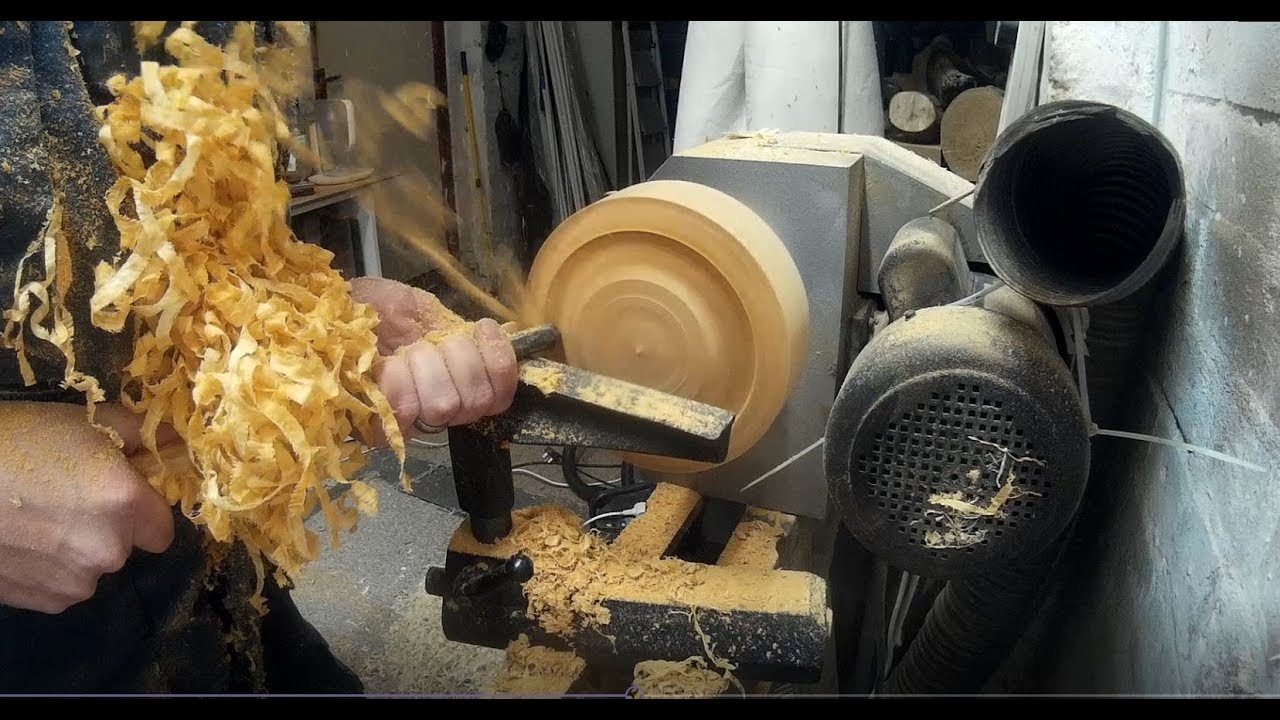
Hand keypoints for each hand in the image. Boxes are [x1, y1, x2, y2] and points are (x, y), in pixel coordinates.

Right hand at [0, 402, 174, 613]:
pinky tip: (22, 543)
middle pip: (125, 547)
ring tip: (36, 520)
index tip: (118, 497)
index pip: (162, 527)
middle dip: (107, 527)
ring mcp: (74, 581)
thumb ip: (141, 434)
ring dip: (76, 549)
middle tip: (66, 500)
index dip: (143, 511)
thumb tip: (177, 440)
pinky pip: (62, 587)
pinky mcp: (43, 601)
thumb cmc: (17, 444)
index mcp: (126, 504)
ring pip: (92, 567)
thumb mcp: (85, 423)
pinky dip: (49, 570)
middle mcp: (109, 550)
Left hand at [350, 277, 517, 442]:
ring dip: (424, 368)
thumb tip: (512, 332)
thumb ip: (468, 327)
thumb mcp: (425, 308)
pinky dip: (399, 379)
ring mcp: (410, 421)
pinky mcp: (378, 429)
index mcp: (460, 380)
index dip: (495, 366)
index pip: (500, 394)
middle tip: (427, 346)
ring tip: (403, 354)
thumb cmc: (373, 307)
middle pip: (474, 400)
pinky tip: (388, 364)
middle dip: (454, 361)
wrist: (321, 313)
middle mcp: (440, 407)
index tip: (474, 334)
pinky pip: (407, 410)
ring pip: (445, 404)